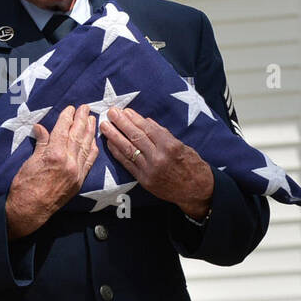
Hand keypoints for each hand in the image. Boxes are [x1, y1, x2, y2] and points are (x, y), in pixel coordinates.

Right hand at [6, 104, 98, 239]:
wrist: (29, 210)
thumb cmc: (24, 187)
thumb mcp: (30, 161)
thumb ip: (40, 144)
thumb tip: (41, 128)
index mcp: (54, 154)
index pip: (63, 130)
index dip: (67, 117)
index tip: (71, 108)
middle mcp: (68, 162)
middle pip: (77, 136)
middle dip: (82, 120)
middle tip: (86, 108)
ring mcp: (76, 172)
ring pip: (86, 147)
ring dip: (90, 132)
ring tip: (93, 120)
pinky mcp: (79, 182)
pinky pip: (89, 162)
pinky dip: (92, 150)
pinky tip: (94, 142)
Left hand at [100, 107, 214, 218]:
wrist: (196, 190)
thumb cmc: (191, 165)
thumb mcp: (182, 145)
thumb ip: (163, 134)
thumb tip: (146, 122)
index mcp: (170, 146)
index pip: (148, 129)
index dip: (134, 119)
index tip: (125, 111)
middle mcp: (159, 157)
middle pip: (136, 137)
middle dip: (121, 123)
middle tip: (111, 113)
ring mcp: (150, 170)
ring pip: (129, 150)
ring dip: (114, 136)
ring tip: (105, 126)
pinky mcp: (144, 180)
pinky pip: (128, 164)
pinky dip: (118, 153)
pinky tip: (110, 144)